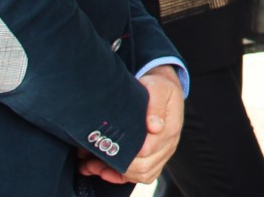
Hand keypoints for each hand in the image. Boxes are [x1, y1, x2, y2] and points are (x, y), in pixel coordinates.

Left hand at [80, 66, 183, 184]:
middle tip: (92, 157)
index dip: (126, 152)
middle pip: (144, 167)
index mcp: (170, 128)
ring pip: (143, 174)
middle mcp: (169, 144)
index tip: (105, 147)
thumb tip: (155, 127)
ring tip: (93, 165)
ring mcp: (163, 153)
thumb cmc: (159, 87)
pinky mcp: (157, 157)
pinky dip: (123, 177)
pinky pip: (143, 175)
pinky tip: (105, 171)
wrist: (165, 89)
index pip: (148, 150)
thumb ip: (156, 105)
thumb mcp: (158, 88)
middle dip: (117, 165)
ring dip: (117, 173)